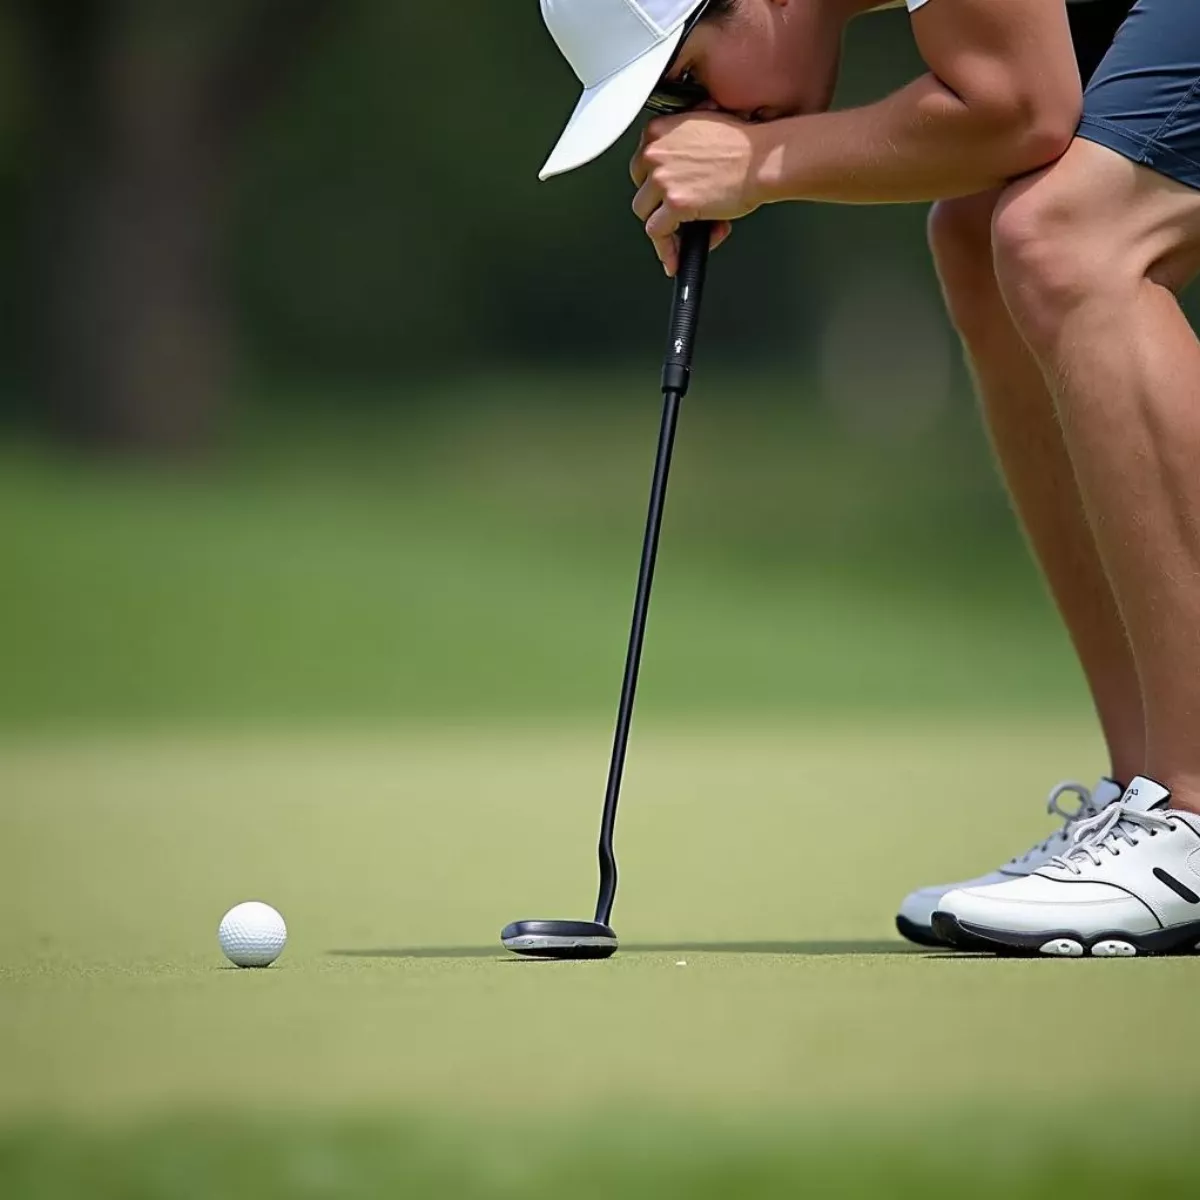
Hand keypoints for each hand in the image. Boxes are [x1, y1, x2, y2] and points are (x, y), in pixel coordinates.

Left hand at [630, 111, 766, 275]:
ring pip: (646, 214)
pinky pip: (657, 234)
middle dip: (660, 206)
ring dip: (666, 227)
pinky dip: (666, 249)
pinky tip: (676, 257)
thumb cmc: (743, 145)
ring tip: (688, 234)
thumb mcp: (701, 128)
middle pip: (642, 191)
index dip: (655, 185)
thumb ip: (681, 145)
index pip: (641, 165)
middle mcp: (655, 152)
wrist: (762, 159)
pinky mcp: (675, 204)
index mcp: (659, 130)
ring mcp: (662, 179)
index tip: (665, 196)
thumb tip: (678, 170)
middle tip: (680, 216)